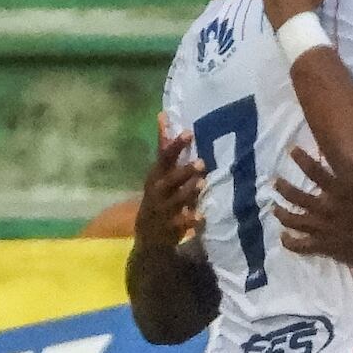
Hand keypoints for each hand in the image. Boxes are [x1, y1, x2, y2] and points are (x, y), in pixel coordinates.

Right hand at [135, 122, 205, 250]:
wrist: (149, 236)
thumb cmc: (158, 196)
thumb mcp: (159, 172)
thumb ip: (165, 147)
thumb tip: (164, 115)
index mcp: (156, 176)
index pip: (164, 157)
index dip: (175, 145)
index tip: (189, 133)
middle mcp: (158, 191)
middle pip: (169, 179)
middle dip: (184, 171)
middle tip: (202, 163)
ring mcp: (163, 210)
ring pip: (177, 199)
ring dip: (189, 191)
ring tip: (202, 183)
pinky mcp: (170, 227)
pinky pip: (182, 223)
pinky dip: (191, 220)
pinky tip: (201, 217)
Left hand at [271, 147, 352, 269]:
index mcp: (340, 192)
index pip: (315, 172)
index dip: (302, 160)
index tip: (292, 151)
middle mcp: (327, 208)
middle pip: (297, 196)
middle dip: (283, 187)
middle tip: (276, 182)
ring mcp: (322, 229)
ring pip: (293, 219)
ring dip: (281, 213)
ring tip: (274, 207)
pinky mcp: (323, 246)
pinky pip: (300, 245)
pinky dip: (289, 242)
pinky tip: (284, 237)